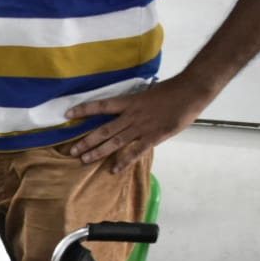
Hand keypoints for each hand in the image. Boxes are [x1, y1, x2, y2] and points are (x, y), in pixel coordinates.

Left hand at [64, 77, 216, 172]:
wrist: (191, 91)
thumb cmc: (172, 91)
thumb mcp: (148, 95)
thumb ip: (135, 105)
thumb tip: (125, 112)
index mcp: (130, 102)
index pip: (102, 105)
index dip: (84, 109)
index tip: (68, 114)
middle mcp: (132, 115)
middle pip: (104, 129)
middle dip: (87, 140)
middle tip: (72, 150)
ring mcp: (141, 127)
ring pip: (115, 142)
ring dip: (98, 152)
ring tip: (84, 160)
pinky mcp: (153, 137)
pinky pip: (135, 151)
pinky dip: (124, 161)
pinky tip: (113, 169)